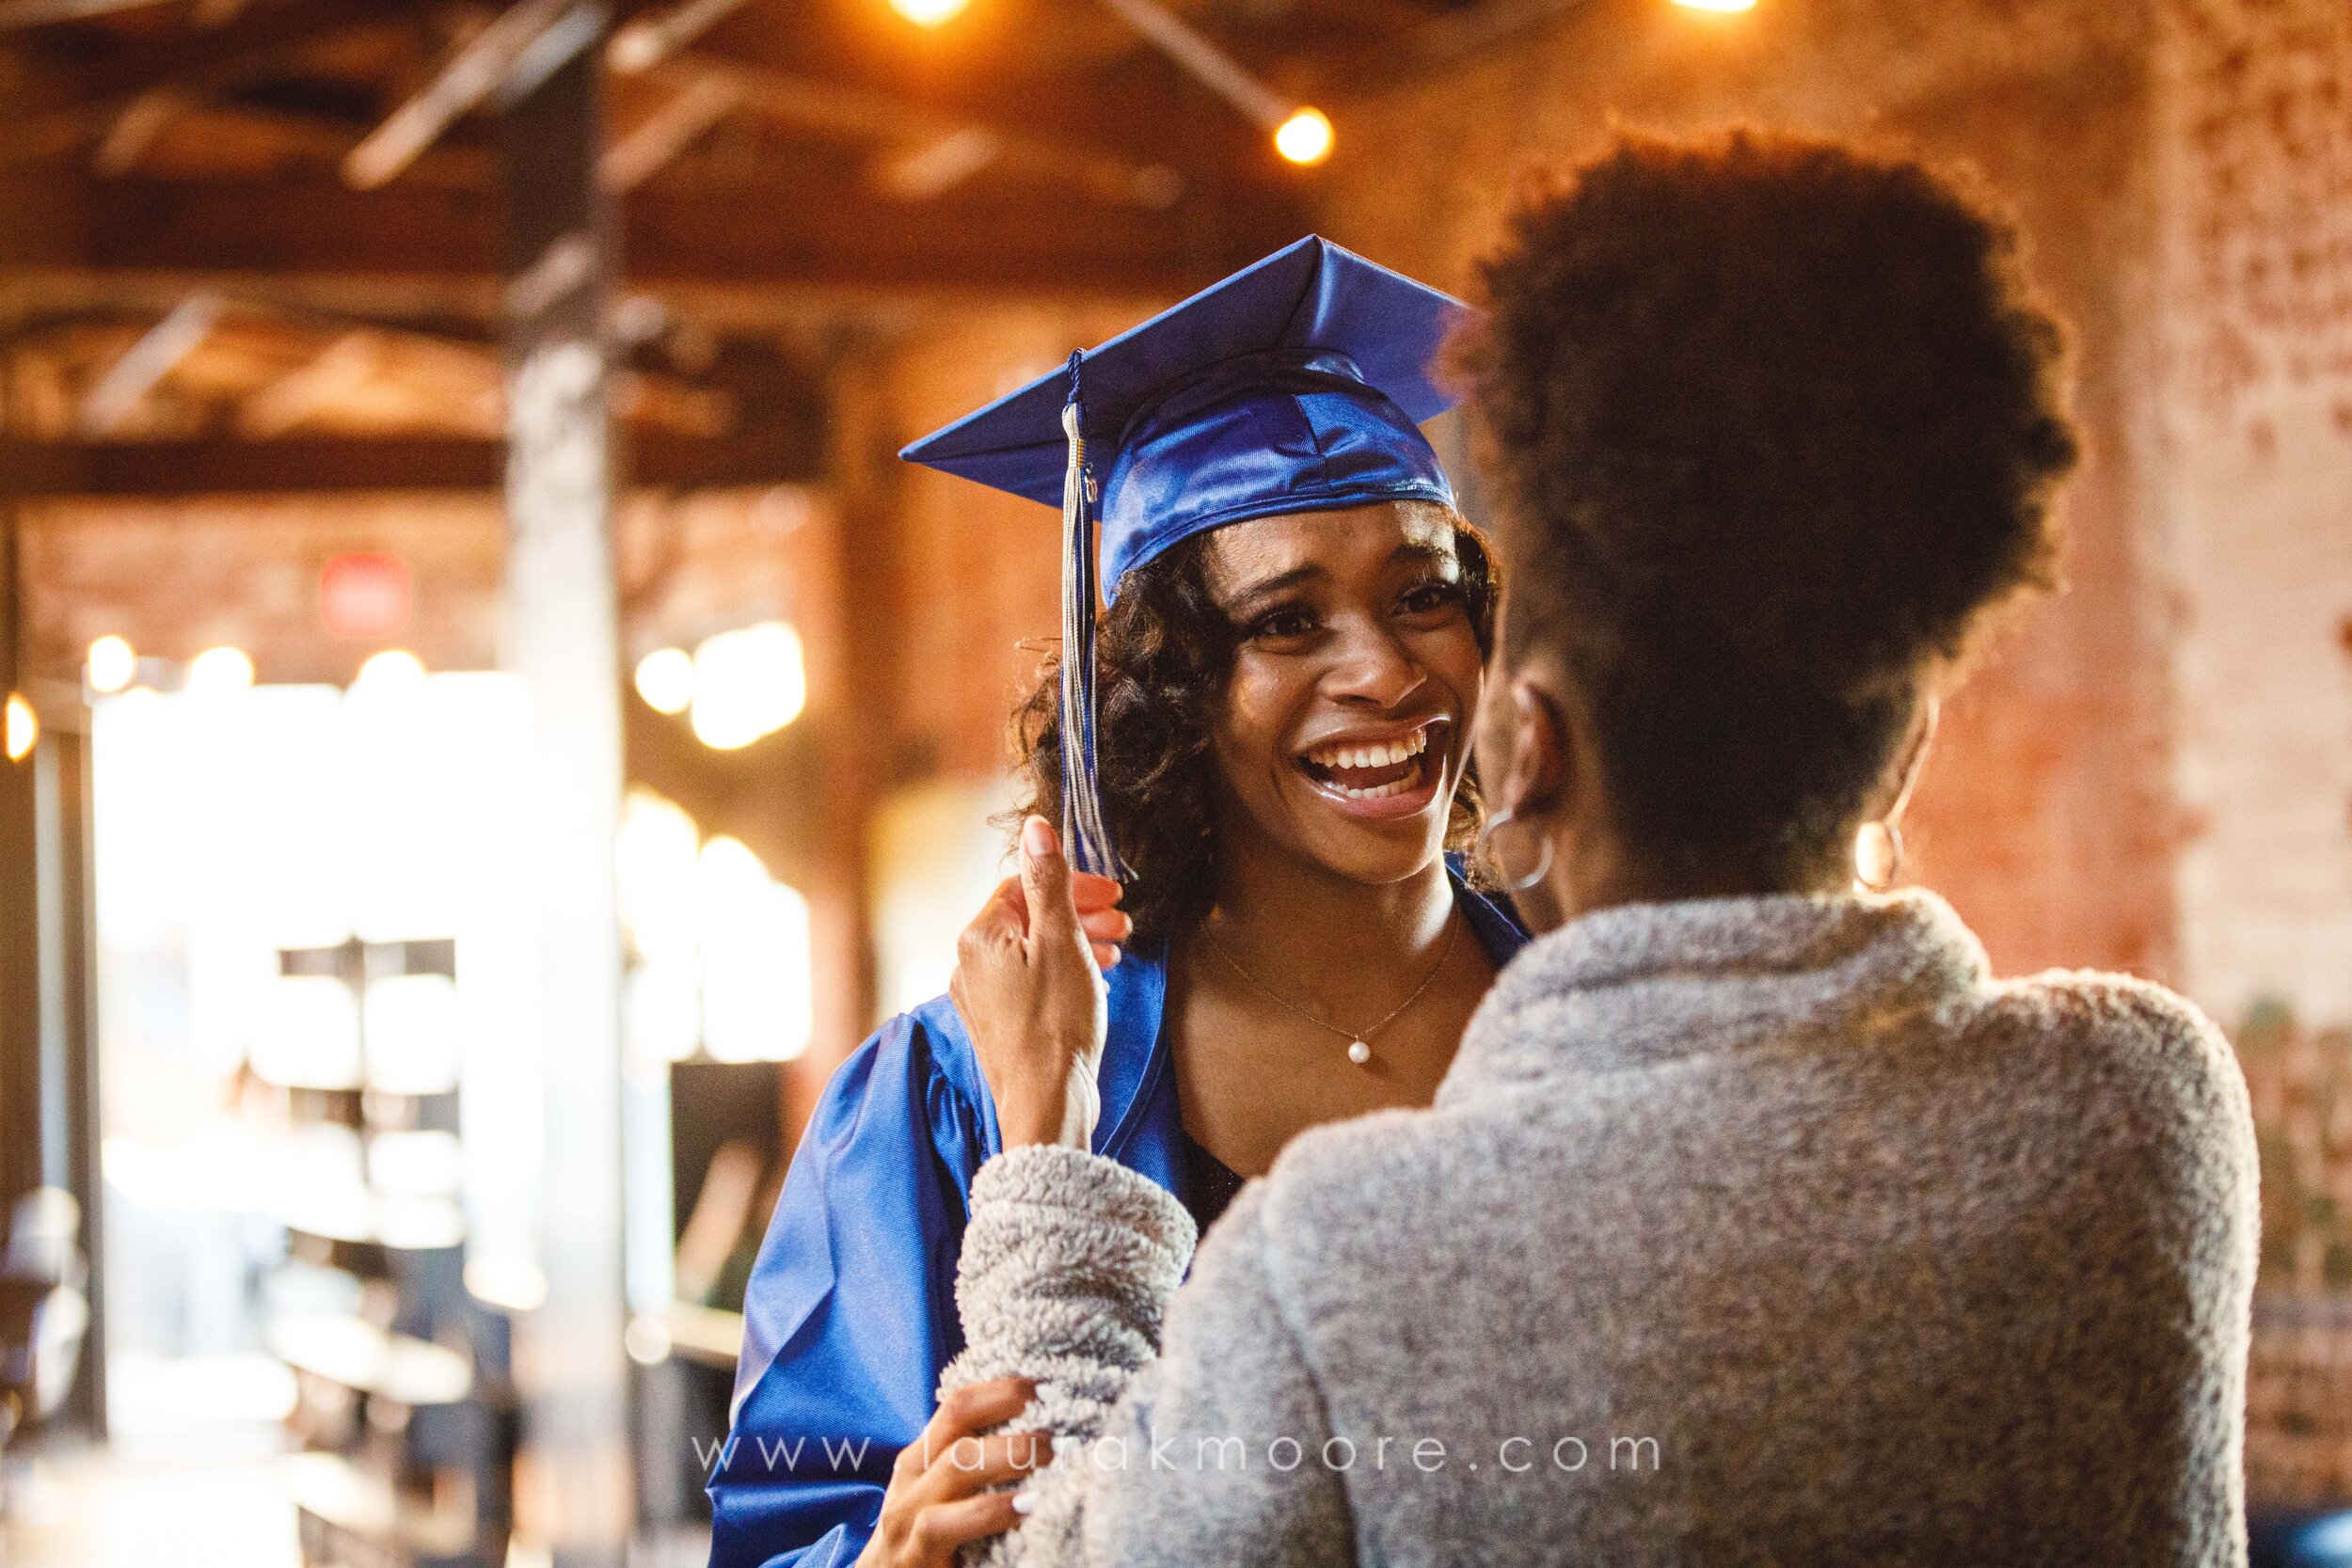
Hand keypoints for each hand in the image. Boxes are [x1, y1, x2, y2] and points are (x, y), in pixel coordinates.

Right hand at [854, 1377, 1045, 1567]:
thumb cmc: (925, 1540)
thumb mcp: (941, 1495)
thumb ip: (975, 1467)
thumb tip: (1043, 1439)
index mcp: (920, 1457)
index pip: (959, 1404)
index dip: (1004, 1390)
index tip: (1048, 1388)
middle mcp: (911, 1478)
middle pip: (959, 1422)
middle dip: (1012, 1413)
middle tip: (1059, 1422)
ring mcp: (907, 1515)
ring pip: (956, 1465)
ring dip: (1009, 1455)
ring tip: (1052, 1455)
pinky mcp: (913, 1554)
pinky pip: (944, 1525)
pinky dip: (989, 1512)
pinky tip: (1025, 1508)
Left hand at [950, 817, 1114, 1148]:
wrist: (1047, 1104)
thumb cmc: (1057, 1024)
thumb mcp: (1062, 942)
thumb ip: (1049, 883)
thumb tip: (1035, 828)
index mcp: (978, 936)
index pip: (1023, 885)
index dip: (1071, 884)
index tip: (1112, 895)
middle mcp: (968, 965)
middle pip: (1027, 918)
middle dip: (1078, 914)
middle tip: (1122, 925)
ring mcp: (980, 999)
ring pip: (1031, 951)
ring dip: (1075, 943)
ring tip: (1117, 953)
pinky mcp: (998, 1026)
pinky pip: (1029, 981)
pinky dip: (1062, 972)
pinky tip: (1092, 982)